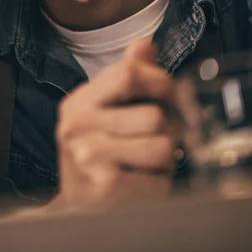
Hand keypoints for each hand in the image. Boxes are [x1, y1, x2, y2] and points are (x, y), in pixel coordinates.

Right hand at [52, 38, 180, 212]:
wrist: (77, 207)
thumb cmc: (96, 153)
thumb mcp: (104, 110)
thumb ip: (126, 77)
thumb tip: (144, 44)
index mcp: (78, 102)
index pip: (129, 74)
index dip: (162, 82)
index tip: (174, 96)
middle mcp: (77, 125)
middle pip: (154, 114)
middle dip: (167, 131)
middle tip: (155, 141)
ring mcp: (88, 156)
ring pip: (162, 145)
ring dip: (166, 160)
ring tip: (148, 163)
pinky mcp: (105, 187)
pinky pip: (160, 179)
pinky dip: (161, 184)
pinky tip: (143, 183)